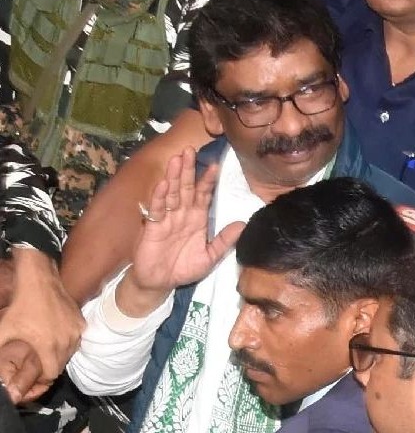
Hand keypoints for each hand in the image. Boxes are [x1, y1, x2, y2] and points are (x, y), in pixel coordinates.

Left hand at [0, 249, 84, 393]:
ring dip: (59, 355)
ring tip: (45, 349)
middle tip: (37, 364)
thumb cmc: (21, 305)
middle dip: (50, 367)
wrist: (39, 280)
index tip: (34, 378)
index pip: (52, 374)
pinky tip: (54, 335)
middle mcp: (67, 341)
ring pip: (70, 352)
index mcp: (49, 346)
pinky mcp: (80, 321)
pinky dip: (66, 342)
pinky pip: (75, 339)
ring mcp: (76, 330)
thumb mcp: (4, 330)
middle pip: (61, 364)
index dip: (42, 380)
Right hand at [118, 148, 244, 316]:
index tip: (215, 165)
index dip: (208, 180)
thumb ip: (224, 241)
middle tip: (190, 149)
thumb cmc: (184, 268)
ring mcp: (167, 218)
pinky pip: (157, 209)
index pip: (204, 195)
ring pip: (172, 193)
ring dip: (174, 176)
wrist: (160, 283)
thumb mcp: (210, 256)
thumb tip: (243, 224)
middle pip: (186, 188)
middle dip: (188, 169)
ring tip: (177, 159)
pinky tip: (163, 183)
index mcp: (197, 218)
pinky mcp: (153, 226)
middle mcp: (182, 214)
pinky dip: (159, 196)